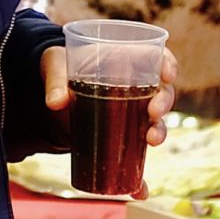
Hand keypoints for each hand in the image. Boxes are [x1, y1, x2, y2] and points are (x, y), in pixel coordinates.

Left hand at [44, 44, 176, 141]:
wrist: (51, 93)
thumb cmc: (59, 68)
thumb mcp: (54, 66)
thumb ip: (56, 80)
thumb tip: (56, 103)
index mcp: (125, 58)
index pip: (156, 56)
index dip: (167, 64)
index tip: (167, 76)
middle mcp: (137, 83)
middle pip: (162, 90)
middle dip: (164, 102)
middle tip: (153, 113)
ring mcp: (134, 107)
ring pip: (157, 117)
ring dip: (159, 128)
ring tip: (151, 139)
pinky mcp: (126, 128)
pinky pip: (142, 139)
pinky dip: (145, 153)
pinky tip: (144, 162)